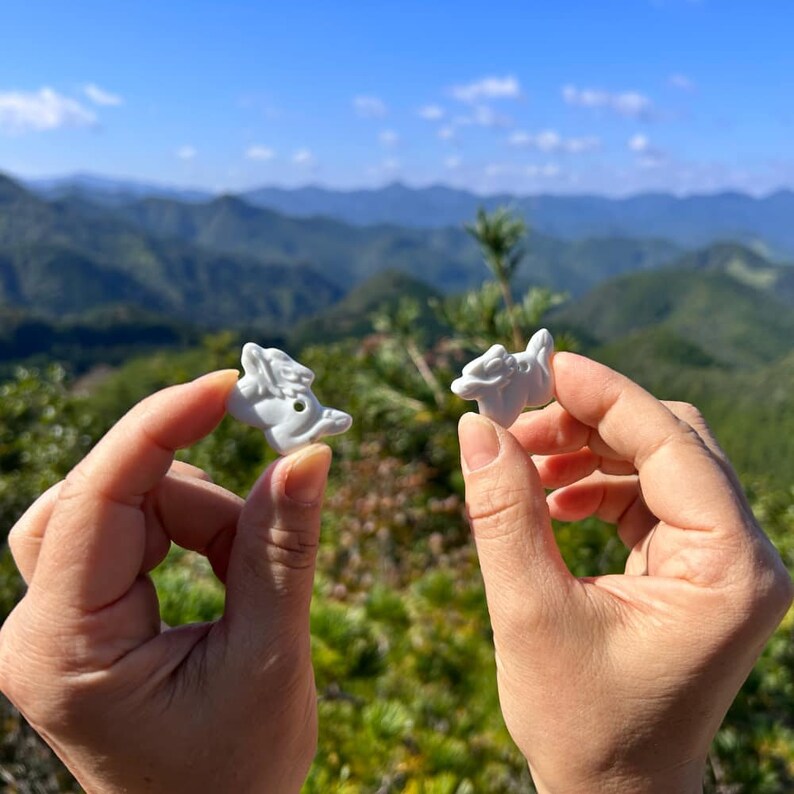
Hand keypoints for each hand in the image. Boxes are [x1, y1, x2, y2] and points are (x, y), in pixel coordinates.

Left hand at [0, 371, 330, 793]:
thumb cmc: (236, 770)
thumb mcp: (270, 655)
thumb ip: (283, 548)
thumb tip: (309, 453)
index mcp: (65, 645)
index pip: (99, 498)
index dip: (160, 426)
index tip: (226, 387)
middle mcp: (38, 624)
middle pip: (105, 494)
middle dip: (194, 486)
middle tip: (273, 476)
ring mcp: (56, 616)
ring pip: (123, 505)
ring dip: (201, 515)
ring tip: (253, 571)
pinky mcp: (84, 609)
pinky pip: (134, 529)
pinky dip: (192, 531)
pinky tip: (228, 567)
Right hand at [458, 353, 792, 793]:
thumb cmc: (582, 724)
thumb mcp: (531, 613)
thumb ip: (502, 513)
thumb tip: (475, 428)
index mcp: (729, 569)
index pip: (671, 445)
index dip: (605, 395)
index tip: (544, 366)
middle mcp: (743, 556)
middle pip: (669, 443)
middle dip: (589, 422)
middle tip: (515, 423)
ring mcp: (722, 561)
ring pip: (655, 464)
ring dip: (586, 452)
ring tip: (521, 465)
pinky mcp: (694, 567)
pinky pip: (646, 497)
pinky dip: (594, 484)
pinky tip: (550, 499)